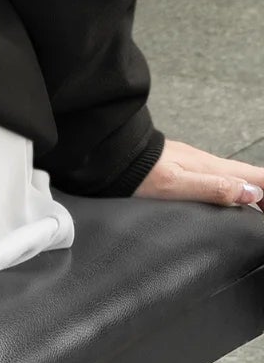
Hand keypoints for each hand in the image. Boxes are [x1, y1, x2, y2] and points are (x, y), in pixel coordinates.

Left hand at [132, 137, 262, 208]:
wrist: (112, 155)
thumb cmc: (140, 172)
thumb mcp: (178, 185)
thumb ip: (215, 188)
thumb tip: (252, 192)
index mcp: (210, 167)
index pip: (255, 176)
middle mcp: (207, 163)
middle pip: (248, 176)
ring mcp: (195, 164)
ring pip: (234, 176)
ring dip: (253, 190)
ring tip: (260, 207)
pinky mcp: (184, 168)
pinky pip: (219, 178)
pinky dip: (235, 187)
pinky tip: (230, 198)